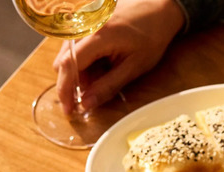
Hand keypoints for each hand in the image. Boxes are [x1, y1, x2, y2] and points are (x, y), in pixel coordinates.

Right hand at [53, 0, 184, 113]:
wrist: (159, 8)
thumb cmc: (152, 36)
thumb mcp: (134, 67)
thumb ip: (108, 86)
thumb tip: (87, 104)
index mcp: (97, 36)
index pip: (68, 66)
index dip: (65, 91)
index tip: (69, 109)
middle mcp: (84, 25)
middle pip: (64, 61)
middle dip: (75, 82)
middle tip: (94, 93)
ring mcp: (83, 21)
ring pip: (68, 54)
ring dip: (81, 71)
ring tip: (105, 73)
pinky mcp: (84, 21)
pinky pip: (75, 44)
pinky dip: (85, 59)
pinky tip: (102, 62)